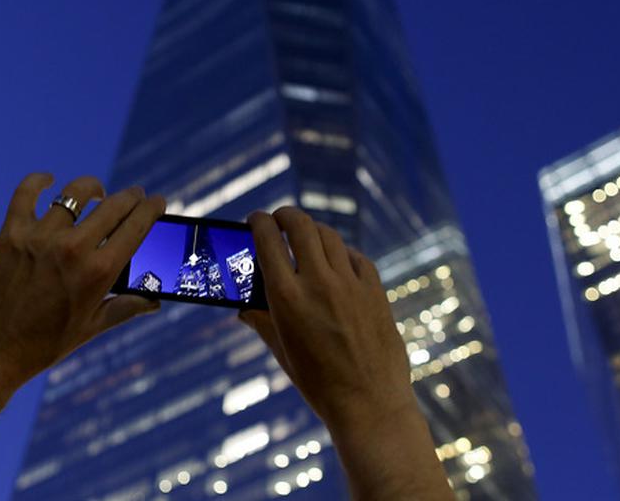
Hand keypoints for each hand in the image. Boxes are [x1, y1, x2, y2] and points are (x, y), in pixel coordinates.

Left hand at [0, 173, 166, 407]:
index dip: (151, 209)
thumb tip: (154, 301)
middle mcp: (72, 249)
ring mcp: (40, 238)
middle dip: (130, 196)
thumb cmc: (43, 345)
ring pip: (74, 193)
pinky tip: (48, 180)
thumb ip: (125, 308)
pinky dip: (38, 181)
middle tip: (135, 195)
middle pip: (113, 205)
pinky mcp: (11, 234)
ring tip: (96, 192)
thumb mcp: (91, 328)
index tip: (158, 201)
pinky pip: (26, 194)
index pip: (136, 227)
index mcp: (98, 272)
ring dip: (92, 188)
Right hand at [240, 208, 451, 499]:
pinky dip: (343, 253)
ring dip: (313, 230)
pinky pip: (356, 257)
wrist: (370, 404)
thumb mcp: (282, 352)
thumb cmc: (319, 384)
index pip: (267, 240)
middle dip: (286, 215)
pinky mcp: (375, 290)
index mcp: (287, 298)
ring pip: (329, 236)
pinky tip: (338, 261)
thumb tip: (244, 309)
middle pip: (300, 225)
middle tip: (280, 218)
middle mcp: (318, 283)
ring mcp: (350, 284)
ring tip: (306, 236)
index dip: (259, 222)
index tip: (255, 219)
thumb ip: (262, 323)